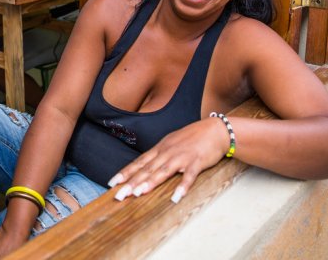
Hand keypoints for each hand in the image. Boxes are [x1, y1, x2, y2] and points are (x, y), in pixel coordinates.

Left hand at [108, 117, 229, 203]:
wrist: (215, 129)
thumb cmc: (192, 138)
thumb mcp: (172, 144)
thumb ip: (160, 156)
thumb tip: (146, 167)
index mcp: (160, 149)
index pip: (139, 162)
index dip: (125, 173)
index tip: (112, 183)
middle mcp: (168, 152)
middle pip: (147, 169)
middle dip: (132, 182)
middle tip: (119, 195)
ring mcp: (182, 157)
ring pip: (163, 171)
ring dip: (150, 183)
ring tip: (138, 194)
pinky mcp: (197, 162)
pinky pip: (189, 176)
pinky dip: (182, 186)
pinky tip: (175, 197)